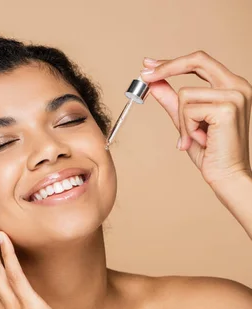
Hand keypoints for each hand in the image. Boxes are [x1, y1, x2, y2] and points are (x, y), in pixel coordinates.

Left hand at [140, 51, 251, 190]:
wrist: (227, 174)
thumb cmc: (210, 151)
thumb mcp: (186, 120)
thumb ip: (172, 100)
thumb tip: (154, 82)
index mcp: (231, 86)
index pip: (200, 61)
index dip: (172, 61)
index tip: (149, 64)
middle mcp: (238, 86)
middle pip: (197, 60)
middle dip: (167, 67)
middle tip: (145, 76)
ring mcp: (235, 95)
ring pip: (185, 94)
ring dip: (182, 120)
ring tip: (194, 137)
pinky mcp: (227, 108)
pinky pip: (188, 110)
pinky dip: (187, 128)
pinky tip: (200, 140)